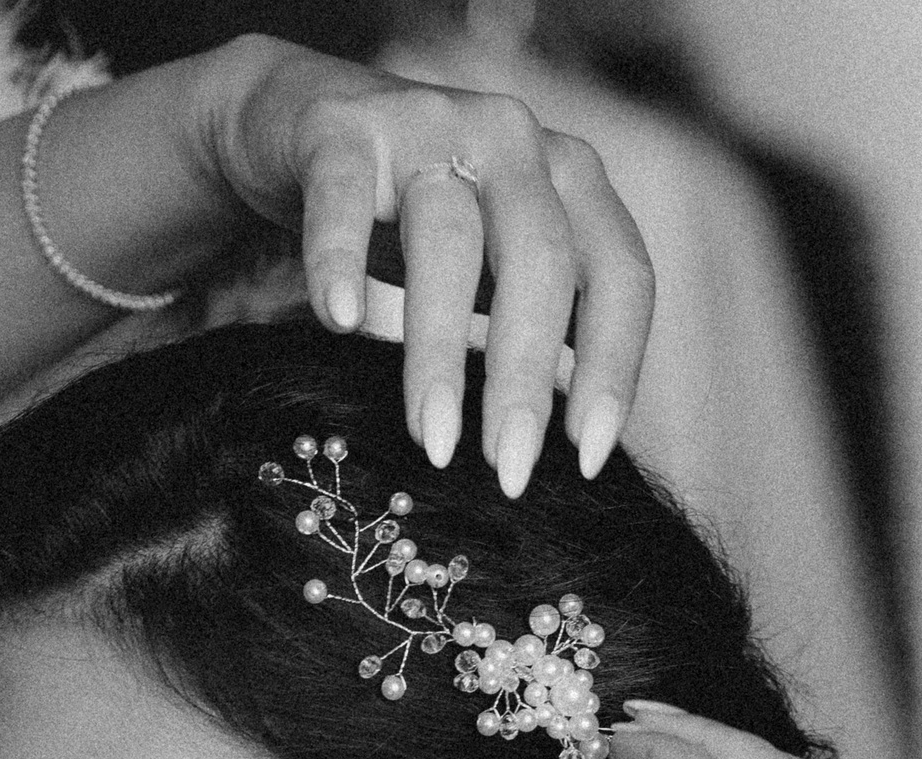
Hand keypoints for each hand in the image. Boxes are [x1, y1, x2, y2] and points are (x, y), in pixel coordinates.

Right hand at [185, 37, 652, 491]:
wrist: (303, 124)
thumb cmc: (411, 217)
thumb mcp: (492, 265)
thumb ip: (529, 327)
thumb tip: (550, 455)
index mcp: (568, 181)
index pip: (618, 274)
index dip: (614, 367)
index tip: (585, 462)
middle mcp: (513, 142)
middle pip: (541, 261)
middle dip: (527, 377)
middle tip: (506, 472)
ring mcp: (427, 126)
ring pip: (448, 239)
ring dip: (440, 350)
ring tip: (432, 439)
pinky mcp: (340, 130)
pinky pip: (344, 196)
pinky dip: (340, 257)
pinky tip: (339, 319)